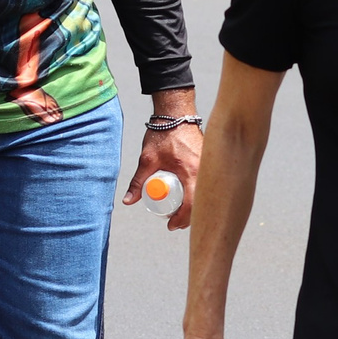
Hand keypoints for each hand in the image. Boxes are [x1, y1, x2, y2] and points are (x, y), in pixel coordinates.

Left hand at [122, 91, 202, 232]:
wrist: (176, 113)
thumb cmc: (163, 134)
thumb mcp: (147, 160)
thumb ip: (138, 181)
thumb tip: (128, 201)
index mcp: (190, 171)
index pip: (190, 204)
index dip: (180, 219)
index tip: (170, 225)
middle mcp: (204, 170)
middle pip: (201, 203)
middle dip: (189, 217)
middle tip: (175, 222)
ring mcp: (209, 165)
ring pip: (205, 193)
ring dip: (195, 205)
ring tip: (181, 212)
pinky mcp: (209, 161)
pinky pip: (207, 182)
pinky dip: (200, 192)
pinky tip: (191, 196)